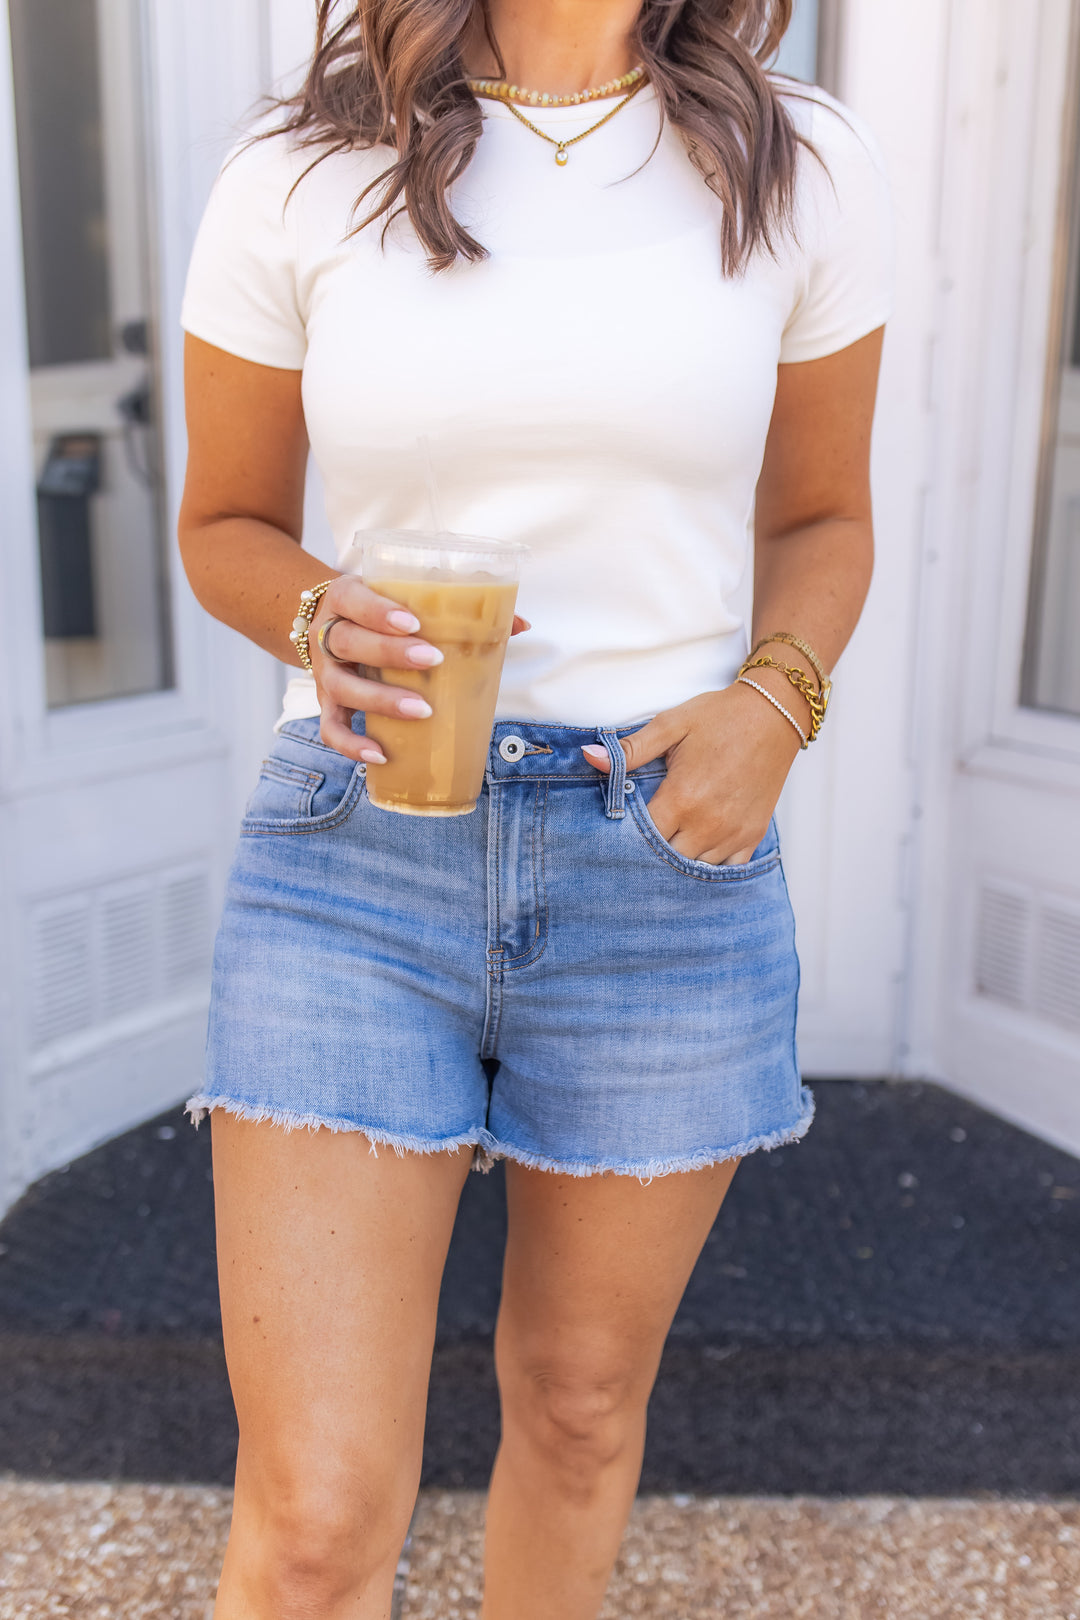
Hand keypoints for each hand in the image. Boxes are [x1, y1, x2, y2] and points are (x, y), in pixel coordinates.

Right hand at [310, 575, 528, 762]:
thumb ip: (456, 609)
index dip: (379, 612)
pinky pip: (331, 729)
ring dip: (380, 700)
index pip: (354, 600)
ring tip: (421, 710)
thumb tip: (519, 624)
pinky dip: (351, 745)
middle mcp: (327, 635)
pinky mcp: (326, 704)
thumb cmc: (379, 613)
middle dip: (390, 653)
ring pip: (342, 687)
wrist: (331, 624)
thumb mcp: (404, 599)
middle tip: (431, 660)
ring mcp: (324, 673)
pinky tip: (380, 754)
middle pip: (348, 642)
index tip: (413, 622)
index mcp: (346, 599)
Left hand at [582, 684, 801, 863]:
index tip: (623, 826)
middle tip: (645, 836)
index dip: (628, 835)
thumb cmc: (720, 717)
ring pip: (695, 868)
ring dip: (681, 859)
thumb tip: (589, 758)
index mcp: (681, 798)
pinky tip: (700, 848)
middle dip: (652, 851)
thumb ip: (629, 750)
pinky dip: (712, 864)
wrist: (773, 713)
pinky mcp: (752, 835)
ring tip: (672, 840)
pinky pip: (727, 869)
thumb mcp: (670, 725)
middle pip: (667, 859)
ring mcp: (732, 833)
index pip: (642, 838)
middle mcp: (707, 824)